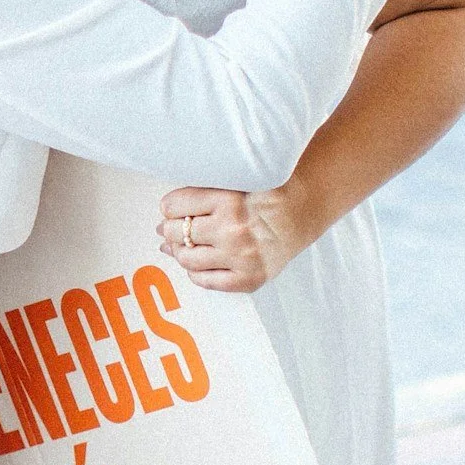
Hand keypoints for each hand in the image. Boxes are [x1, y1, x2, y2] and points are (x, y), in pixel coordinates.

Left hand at [156, 184, 309, 292]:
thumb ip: (201, 194)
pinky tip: (198, 263)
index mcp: (228, 199)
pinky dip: (194, 272)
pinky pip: (205, 281)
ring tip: (182, 245)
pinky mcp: (247, 278)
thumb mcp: (232, 183)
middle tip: (172, 228)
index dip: (169, 207)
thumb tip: (165, 216)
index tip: (172, 209)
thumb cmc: (262, 195)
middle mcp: (233, 229)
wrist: (299, 214)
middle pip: (177, 233)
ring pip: (187, 259)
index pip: (174, 205)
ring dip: (179, 251)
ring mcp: (240, 257)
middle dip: (170, 230)